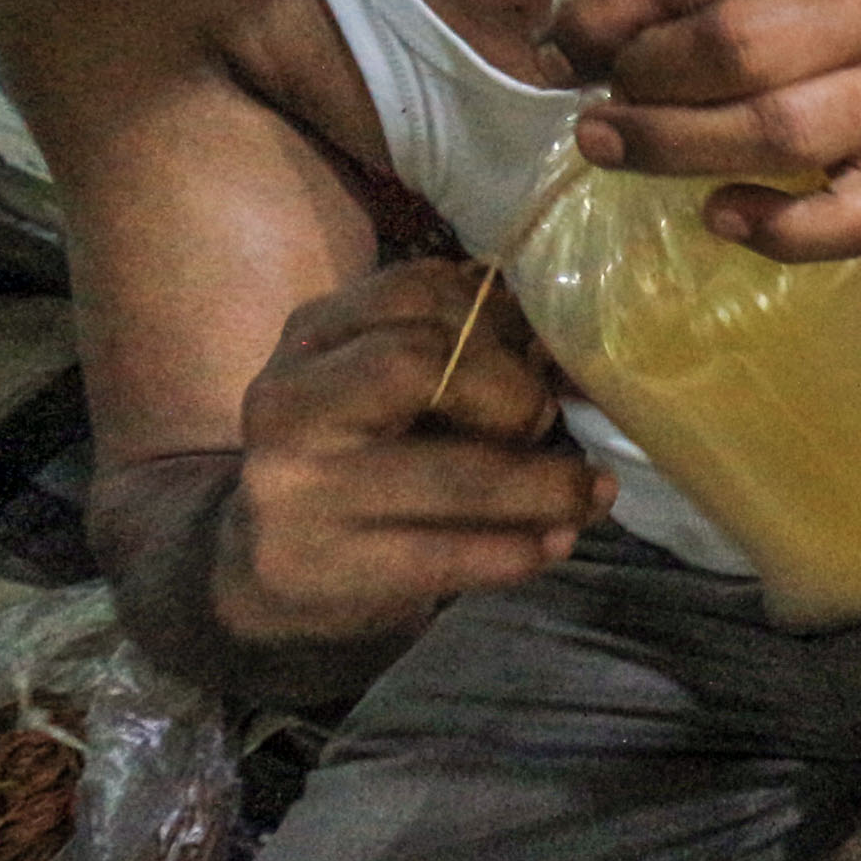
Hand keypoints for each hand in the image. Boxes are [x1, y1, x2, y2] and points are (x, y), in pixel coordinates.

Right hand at [216, 260, 613, 645]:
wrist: (270, 566)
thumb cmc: (355, 457)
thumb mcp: (377, 386)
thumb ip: (455, 357)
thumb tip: (565, 359)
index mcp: (312, 337)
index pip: (411, 293)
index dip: (492, 318)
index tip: (534, 352)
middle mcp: (290, 402)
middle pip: (419, 366)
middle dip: (511, 394)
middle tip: (546, 423)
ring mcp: (299, 489)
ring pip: (451, 475)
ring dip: (541, 486)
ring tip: (591, 495)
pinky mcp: (323, 566)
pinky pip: (441, 555)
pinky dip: (512, 550)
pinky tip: (552, 545)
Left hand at [543, 0, 860, 261]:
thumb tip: (584, 31)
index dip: (609, 16)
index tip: (559, 47)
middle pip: (734, 50)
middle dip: (642, 82)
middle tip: (598, 106)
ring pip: (779, 134)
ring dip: (675, 148)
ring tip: (613, 148)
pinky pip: (847, 222)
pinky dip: (776, 230)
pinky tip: (722, 214)